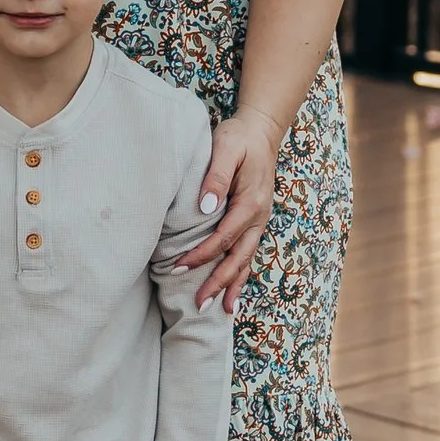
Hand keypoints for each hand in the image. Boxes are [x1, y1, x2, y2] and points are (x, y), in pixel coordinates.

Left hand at [174, 104, 281, 312]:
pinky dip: (242, 273)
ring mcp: (260, 221)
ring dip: (233, 284)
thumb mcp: (225, 148)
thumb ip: (215, 176)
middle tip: (198, 303)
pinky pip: (249, 252)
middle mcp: (258, 216)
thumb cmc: (238, 138)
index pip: (222, 237)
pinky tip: (234, 291)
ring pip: (247, 259)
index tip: (178, 266)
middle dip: (218, 281)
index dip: (201, 254)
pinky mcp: (256, 221)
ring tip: (221, 309)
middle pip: (237, 257)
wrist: (261, 131)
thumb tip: (206, 206)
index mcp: (250, 201)